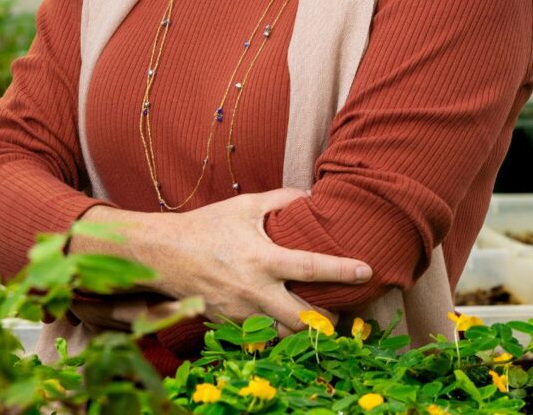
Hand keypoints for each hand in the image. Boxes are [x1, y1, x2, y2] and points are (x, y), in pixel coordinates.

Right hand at [72, 188, 371, 333]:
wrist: (165, 254)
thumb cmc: (208, 226)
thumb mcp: (245, 205)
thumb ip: (280, 199)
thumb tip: (310, 195)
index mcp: (263, 258)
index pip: (311, 267)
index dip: (342, 269)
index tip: (367, 270)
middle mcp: (255, 290)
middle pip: (304, 318)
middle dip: (329, 321)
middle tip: (345, 315)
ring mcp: (242, 313)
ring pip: (284, 335)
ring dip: (305, 332)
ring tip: (321, 325)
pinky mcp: (230, 326)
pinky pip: (261, 337)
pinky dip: (278, 335)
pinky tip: (287, 328)